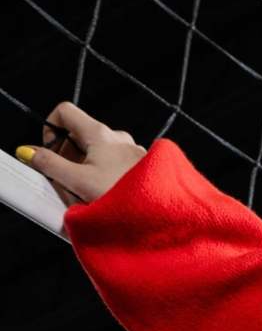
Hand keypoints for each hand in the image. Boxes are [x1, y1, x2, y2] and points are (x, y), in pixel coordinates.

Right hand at [17, 101, 147, 205]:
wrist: (162, 218)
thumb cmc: (124, 199)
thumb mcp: (78, 182)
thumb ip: (50, 165)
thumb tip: (30, 153)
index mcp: (101, 134)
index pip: (65, 111)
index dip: (50, 128)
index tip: (50, 151)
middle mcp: (120, 138)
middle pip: (82, 135)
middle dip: (69, 154)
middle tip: (67, 179)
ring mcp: (134, 152)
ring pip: (100, 152)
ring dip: (88, 168)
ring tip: (90, 193)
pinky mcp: (144, 168)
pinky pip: (117, 164)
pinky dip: (106, 176)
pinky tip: (109, 196)